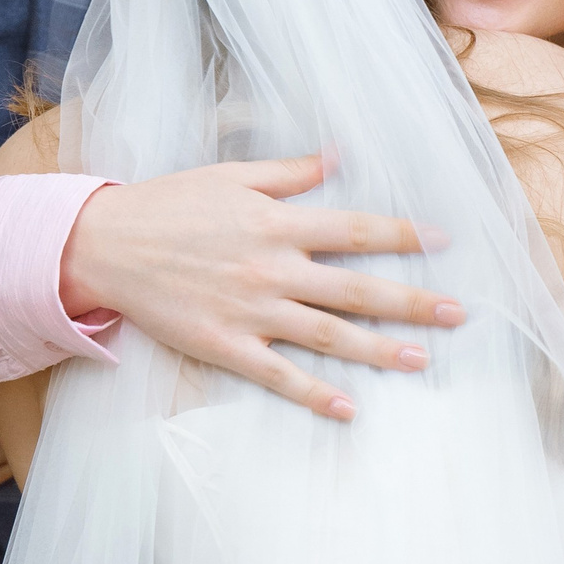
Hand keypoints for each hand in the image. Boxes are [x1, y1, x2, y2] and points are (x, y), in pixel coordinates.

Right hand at [59, 155, 464, 420]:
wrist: (105, 245)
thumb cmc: (169, 204)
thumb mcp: (231, 175)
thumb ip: (290, 172)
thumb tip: (339, 155)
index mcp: (277, 222)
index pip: (356, 230)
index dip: (404, 236)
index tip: (444, 243)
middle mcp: (273, 268)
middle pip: (356, 289)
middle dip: (412, 302)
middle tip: (458, 315)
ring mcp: (251, 310)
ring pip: (328, 334)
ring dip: (378, 349)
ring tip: (420, 361)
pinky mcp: (225, 345)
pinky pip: (278, 374)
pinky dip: (314, 393)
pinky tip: (348, 408)